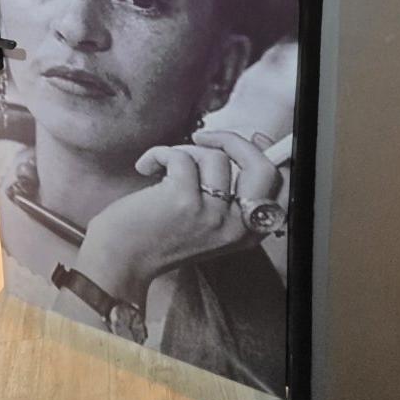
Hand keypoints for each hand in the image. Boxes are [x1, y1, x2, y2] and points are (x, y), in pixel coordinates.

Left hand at [71, 131, 281, 312]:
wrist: (118, 261)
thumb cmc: (156, 235)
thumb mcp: (206, 222)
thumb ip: (227, 193)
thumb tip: (238, 146)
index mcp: (246, 233)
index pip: (281, 189)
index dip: (271, 155)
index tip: (252, 138)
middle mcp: (235, 227)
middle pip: (262, 167)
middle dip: (235, 141)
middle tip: (203, 139)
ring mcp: (211, 214)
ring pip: (215, 156)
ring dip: (184, 151)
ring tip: (164, 167)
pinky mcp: (184, 200)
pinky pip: (181, 155)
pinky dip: (158, 154)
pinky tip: (145, 168)